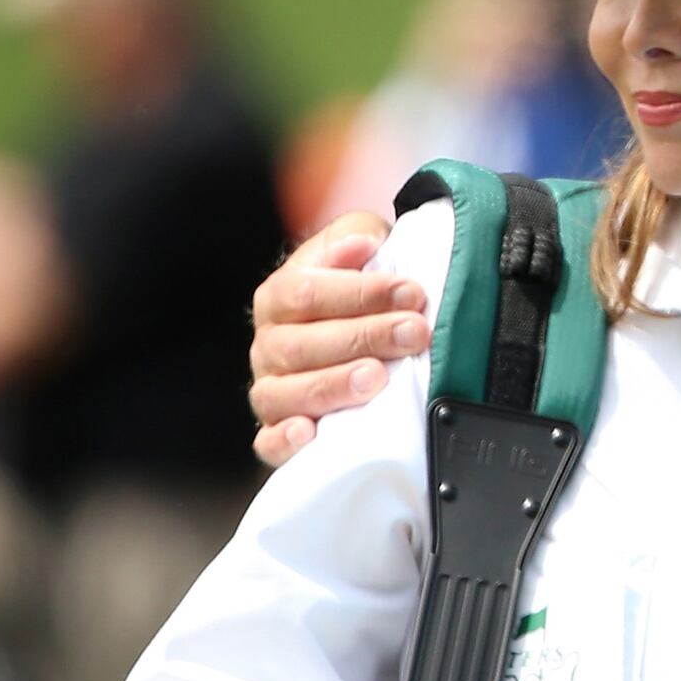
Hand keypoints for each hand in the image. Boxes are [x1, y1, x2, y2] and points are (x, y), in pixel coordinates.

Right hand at [248, 213, 429, 465]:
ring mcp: (272, 390)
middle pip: (299, 344)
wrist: (352, 332)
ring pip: (283, 393)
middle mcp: (268, 345)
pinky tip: (309, 434)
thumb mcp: (361, 249)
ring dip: (331, 386)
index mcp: (279, 297)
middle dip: (362, 337)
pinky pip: (268, 442)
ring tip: (375, 379)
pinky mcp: (278, 432)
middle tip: (412, 334)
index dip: (359, 293)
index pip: (306, 293)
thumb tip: (363, 243)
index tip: (411, 293)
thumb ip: (357, 237)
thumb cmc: (358, 290)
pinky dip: (284, 441)